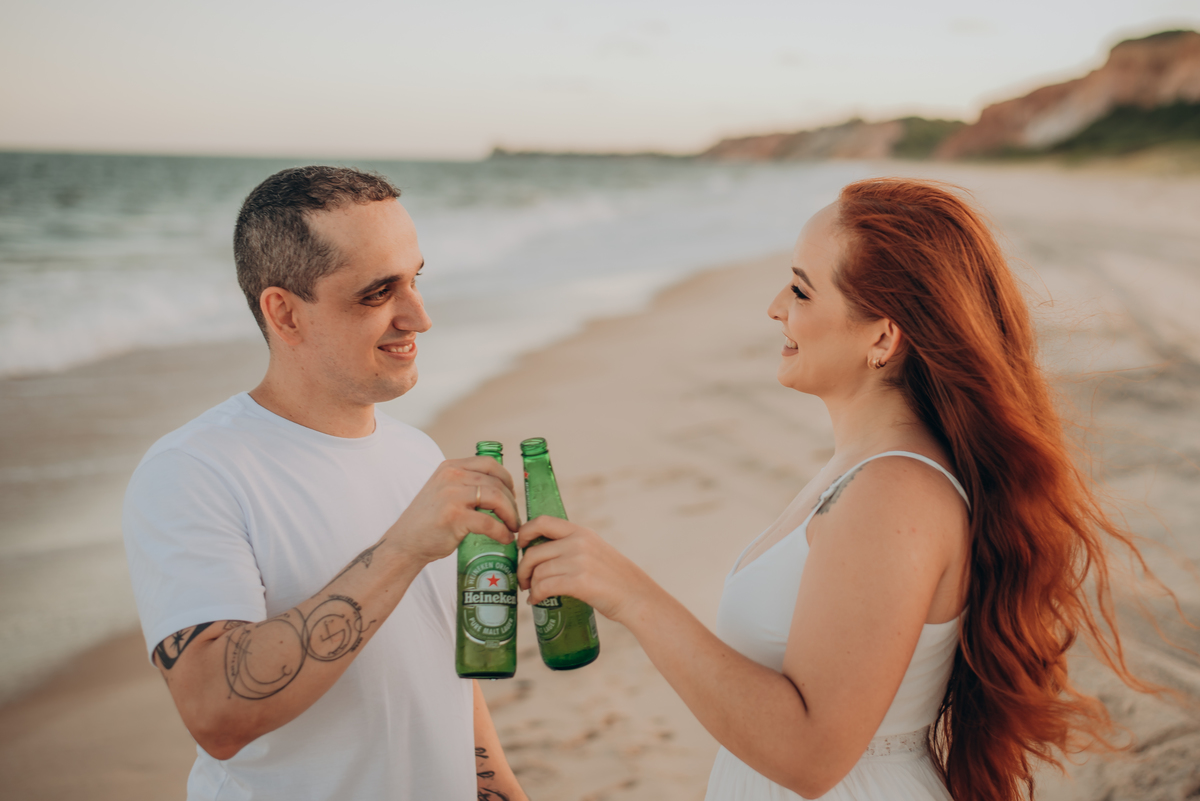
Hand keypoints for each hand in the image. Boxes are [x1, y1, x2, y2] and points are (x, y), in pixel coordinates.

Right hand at [387, 457, 519, 563]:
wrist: (405, 543)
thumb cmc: (428, 521)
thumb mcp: (443, 490)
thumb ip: (465, 484)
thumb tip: (500, 491)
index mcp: (450, 467)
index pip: (489, 463)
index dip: (506, 479)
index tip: (512, 494)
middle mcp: (452, 476)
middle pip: (496, 483)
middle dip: (511, 502)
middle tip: (514, 517)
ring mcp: (452, 495)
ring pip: (496, 499)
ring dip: (510, 515)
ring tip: (513, 527)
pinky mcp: (455, 517)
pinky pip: (489, 522)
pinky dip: (502, 532)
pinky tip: (505, 538)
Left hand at [516, 516, 653, 624]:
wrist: (637, 597)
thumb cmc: (616, 579)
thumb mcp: (596, 551)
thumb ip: (574, 548)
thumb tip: (544, 556)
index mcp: (581, 532)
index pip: (543, 522)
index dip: (524, 533)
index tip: (520, 545)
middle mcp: (578, 543)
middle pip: (534, 552)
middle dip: (523, 568)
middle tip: (523, 581)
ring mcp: (578, 562)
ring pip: (538, 572)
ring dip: (530, 585)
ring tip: (532, 594)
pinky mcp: (578, 582)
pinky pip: (544, 587)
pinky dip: (536, 596)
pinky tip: (536, 601)